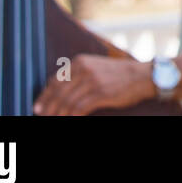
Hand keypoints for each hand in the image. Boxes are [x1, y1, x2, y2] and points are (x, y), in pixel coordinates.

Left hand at [33, 54, 154, 115]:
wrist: (143, 76)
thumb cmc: (118, 75)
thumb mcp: (96, 67)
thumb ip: (78, 75)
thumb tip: (58, 91)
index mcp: (80, 61)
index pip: (54, 81)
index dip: (44, 97)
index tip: (38, 108)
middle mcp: (84, 69)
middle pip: (58, 93)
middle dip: (48, 108)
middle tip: (42, 117)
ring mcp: (93, 81)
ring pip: (66, 102)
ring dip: (58, 114)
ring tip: (54, 120)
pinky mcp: (101, 93)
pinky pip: (79, 108)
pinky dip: (71, 116)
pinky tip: (70, 120)